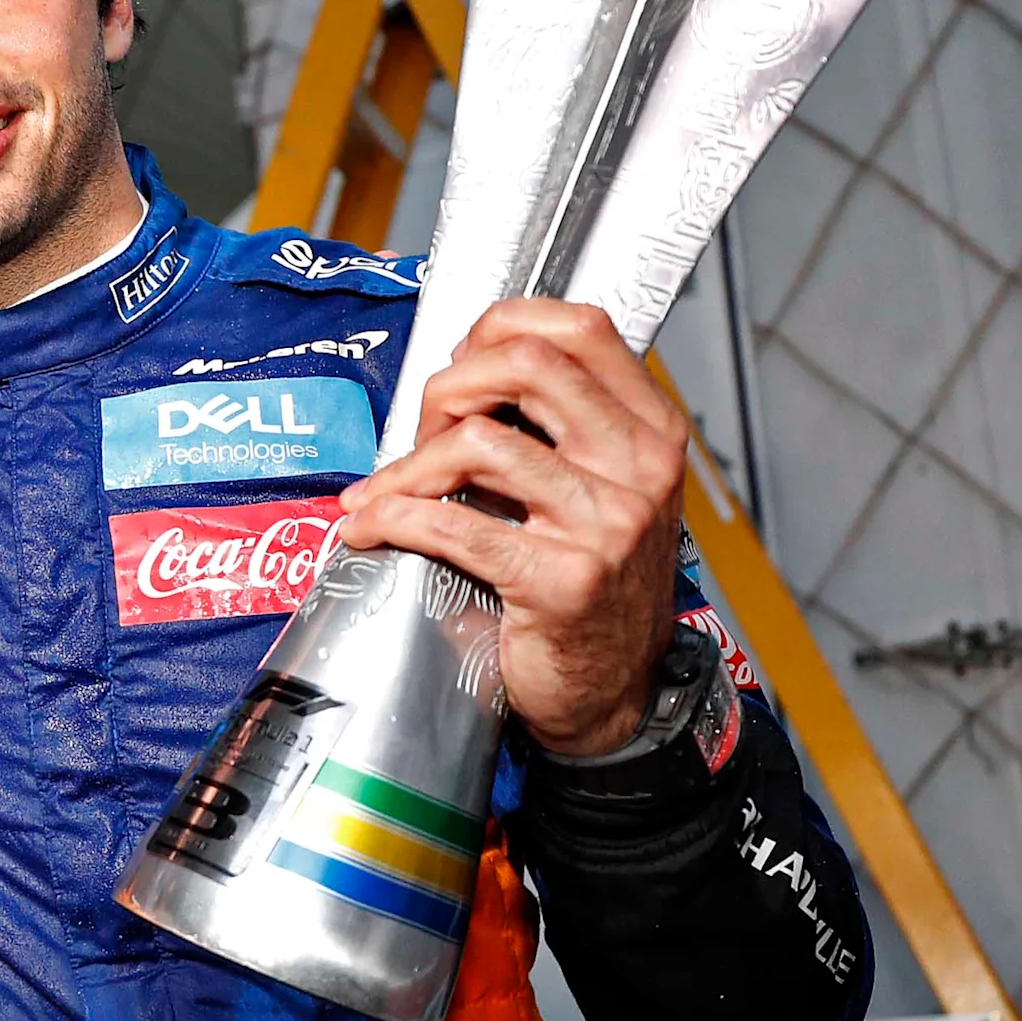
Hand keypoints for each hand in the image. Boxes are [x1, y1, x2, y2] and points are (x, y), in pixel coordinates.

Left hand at [338, 299, 687, 755]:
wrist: (611, 693)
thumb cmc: (591, 587)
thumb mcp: (599, 489)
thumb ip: (559, 428)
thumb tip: (467, 372)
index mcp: (651, 430)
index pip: (579, 327)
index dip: (501, 328)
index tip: (460, 364)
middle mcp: (640, 467)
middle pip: (526, 365)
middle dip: (450, 387)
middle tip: (423, 430)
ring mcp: (607, 523)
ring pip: (479, 443)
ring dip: (408, 467)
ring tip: (387, 493)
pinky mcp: (563, 579)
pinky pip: (454, 524)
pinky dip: (392, 520)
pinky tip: (370, 530)